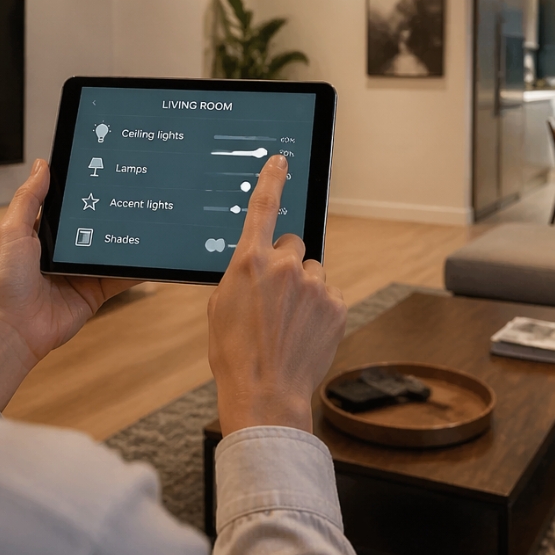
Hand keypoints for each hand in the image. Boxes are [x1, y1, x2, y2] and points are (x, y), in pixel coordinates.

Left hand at [0, 159, 136, 408]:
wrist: (12, 329)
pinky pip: (122, 276)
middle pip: (96, 224)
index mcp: (42, 231)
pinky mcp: (95, 291)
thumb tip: (43, 164)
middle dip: (114, 211)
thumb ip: (30, 197)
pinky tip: (152, 257)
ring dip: (129, 239)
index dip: (86, 188)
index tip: (107, 169)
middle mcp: (64, 249)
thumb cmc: (4, 281)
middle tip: (137, 192)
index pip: (70, 203)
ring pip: (113, 248)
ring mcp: (81, 271)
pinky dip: (138, 269)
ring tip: (150, 219)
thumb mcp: (12, 230)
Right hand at [208, 154, 346, 434]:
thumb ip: (238, 277)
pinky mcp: (335, 304)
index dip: (272, 179)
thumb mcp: (219, 308)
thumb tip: (254, 268)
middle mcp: (285, 266)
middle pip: (292, 245)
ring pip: (311, 272)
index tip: (281, 160)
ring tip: (287, 323)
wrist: (266, 394)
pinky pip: (327, 294)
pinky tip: (303, 332)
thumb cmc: (235, 355)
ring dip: (303, 288)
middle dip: (285, 264)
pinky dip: (318, 308)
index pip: (263, 207)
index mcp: (249, 262)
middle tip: (274, 298)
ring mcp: (314, 284)